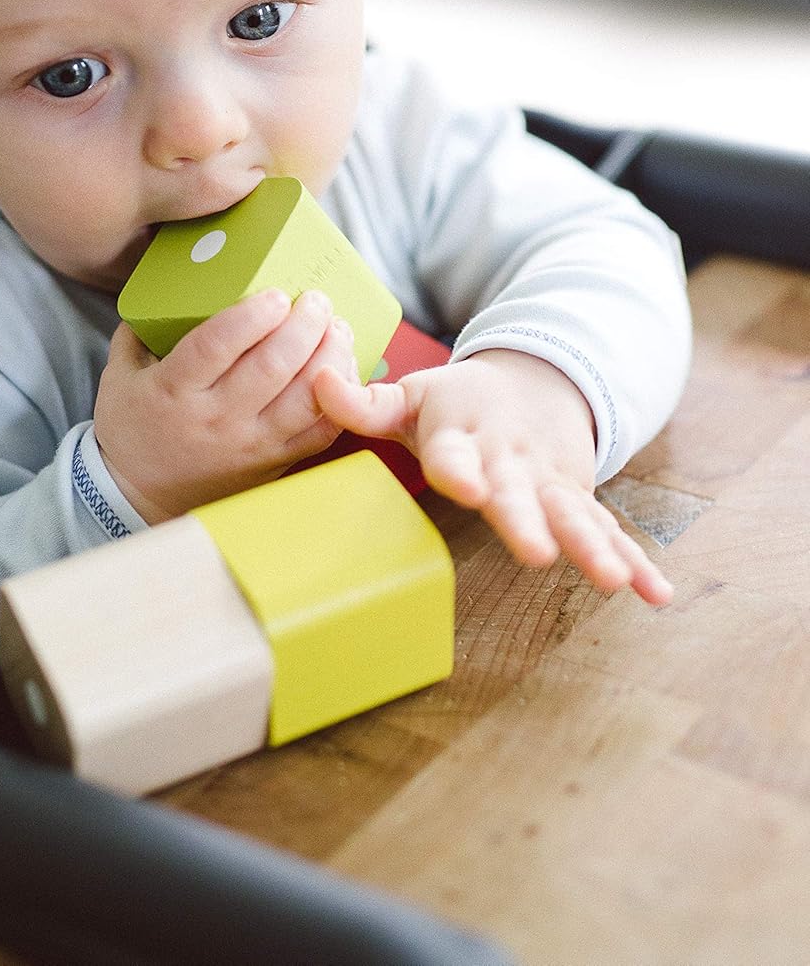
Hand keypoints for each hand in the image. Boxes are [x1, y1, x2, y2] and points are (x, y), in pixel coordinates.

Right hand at [94, 288, 357, 522]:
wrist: (138, 498)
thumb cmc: (132, 427)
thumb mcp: (120, 374)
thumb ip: (142, 328)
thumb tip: (175, 281)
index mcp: (172, 390)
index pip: (216, 345)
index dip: (252, 315)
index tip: (276, 294)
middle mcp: (214, 419)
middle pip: (271, 366)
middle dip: (304, 326)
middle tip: (317, 300)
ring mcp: (249, 445)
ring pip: (304, 398)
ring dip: (329, 357)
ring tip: (336, 328)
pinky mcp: (273, 463)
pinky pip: (320, 432)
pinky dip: (338, 398)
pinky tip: (340, 370)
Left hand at [314, 348, 672, 605]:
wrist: (535, 378)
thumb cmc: (458, 401)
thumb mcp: (412, 395)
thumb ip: (364, 402)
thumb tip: (315, 379)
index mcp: (462, 433)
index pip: (454, 452)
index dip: (457, 468)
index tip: (462, 484)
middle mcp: (511, 458)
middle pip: (519, 492)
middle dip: (528, 521)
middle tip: (536, 553)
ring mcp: (551, 480)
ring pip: (574, 515)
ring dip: (594, 547)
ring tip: (614, 581)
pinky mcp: (579, 497)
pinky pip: (610, 530)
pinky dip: (637, 559)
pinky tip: (656, 593)